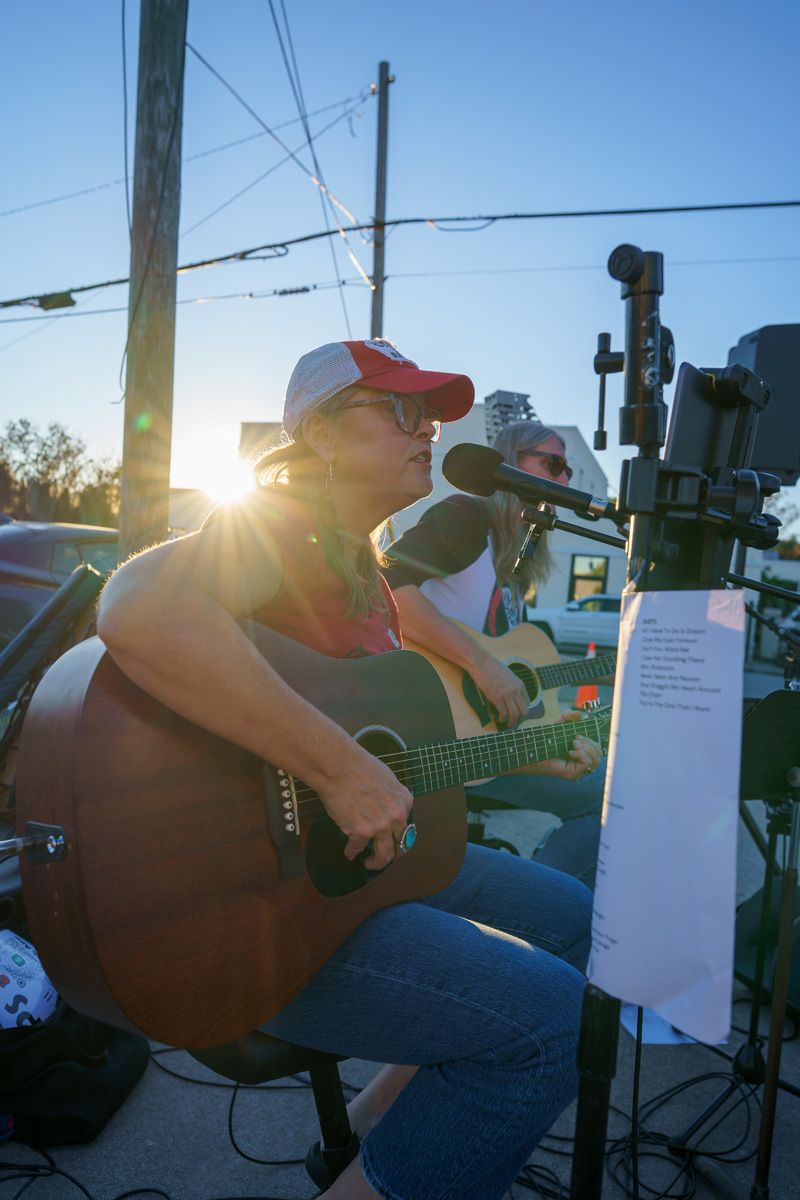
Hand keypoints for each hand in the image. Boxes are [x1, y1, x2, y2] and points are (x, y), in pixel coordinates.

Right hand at [318, 741, 413, 870]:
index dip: (398, 837)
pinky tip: (348, 852)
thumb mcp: (386, 779)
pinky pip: (356, 849)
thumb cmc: (358, 767)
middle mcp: (396, 816)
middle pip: (400, 845)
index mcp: (404, 802)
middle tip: (385, 858)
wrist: (339, 766)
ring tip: (370, 864)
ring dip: (377, 863)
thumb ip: (391, 797)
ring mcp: (380, 826)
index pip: (407, 827)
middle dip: (393, 855)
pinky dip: (351, 852)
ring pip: (385, 855)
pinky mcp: (361, 833)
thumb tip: (388, 806)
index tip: (392, 840)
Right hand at [469, 653, 528, 727]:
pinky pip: (503, 713)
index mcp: (520, 684)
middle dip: (520, 719)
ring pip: (515, 714)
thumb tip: (512, 695)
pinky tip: (499, 718)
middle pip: (524, 711)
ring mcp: (506, 694)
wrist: (481, 663)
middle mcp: (515, 690)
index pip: (527, 702)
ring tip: (508, 724)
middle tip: (515, 722)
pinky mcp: (496, 697)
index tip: (518, 713)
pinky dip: (502, 719)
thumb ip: (512, 685)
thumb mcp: (508, 674)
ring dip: (512, 722)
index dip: (523, 710)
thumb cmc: (492, 667)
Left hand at [529, 710, 602, 781]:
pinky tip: (569, 752)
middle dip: (590, 743)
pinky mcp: (573, 775)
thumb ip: (568, 716)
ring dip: (586, 748)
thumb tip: (579, 714)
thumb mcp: (559, 724)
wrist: (533, 750)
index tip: (578, 735)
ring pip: (597, 760)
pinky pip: (587, 763)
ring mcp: (579, 771)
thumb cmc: (546, 740)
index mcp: (582, 754)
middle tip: (575, 740)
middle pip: (600, 754)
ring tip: (573, 745)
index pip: (598, 749)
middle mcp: (582, 764)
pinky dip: (580, 754)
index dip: (592, 740)